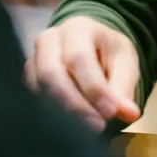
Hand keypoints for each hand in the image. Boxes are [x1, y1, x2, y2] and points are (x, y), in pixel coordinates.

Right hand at [25, 16, 141, 131]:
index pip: (79, 58)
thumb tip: (129, 113)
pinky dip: (51, 114)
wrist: (90, 47)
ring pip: (39, 89)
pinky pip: (32, 99)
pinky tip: (70, 126)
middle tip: (97, 127)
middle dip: (74, 105)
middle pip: (52, 74)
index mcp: (78, 27)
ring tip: (87, 128)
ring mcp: (33, 59)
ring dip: (62, 113)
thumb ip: (124, 87)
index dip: (93, 88)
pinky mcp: (27, 78)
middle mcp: (49, 40)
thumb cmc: (107, 52)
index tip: (110, 112)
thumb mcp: (124, 63)